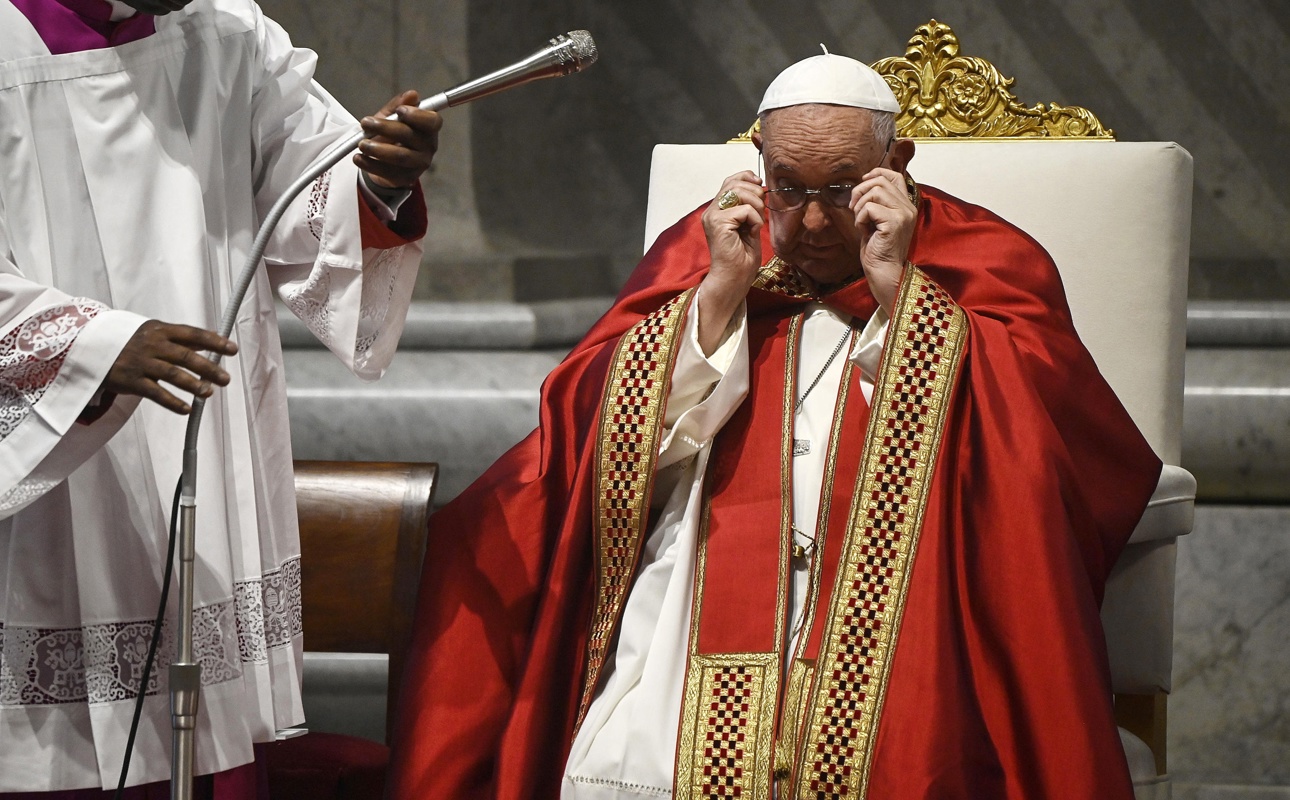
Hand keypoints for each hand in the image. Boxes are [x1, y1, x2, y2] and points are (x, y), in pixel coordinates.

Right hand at [104, 321, 237, 414]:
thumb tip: (214, 339)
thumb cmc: (131, 340)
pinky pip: (155, 393)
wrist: (90, 346)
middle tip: (225, 379)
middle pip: (185, 356)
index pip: (192, 334)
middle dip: (208, 368)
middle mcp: (152, 345)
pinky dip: (172, 402)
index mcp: (161, 330)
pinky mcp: (131, 381)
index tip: (232, 350)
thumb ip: (182, 338)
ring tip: (208, 393)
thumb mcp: (154, 332)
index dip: (213, 342)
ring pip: (171, 374)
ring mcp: (141, 363)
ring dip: (193, 385)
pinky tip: (186, 409)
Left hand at [355, 91, 442, 188]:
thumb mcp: (392, 116)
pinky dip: (370, 164)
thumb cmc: (391, 134)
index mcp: (429, 128)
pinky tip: (359, 158)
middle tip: (365, 123)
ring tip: (361, 144)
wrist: (384, 160)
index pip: (433, 121)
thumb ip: (398, 105)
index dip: (418, 116)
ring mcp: (419, 164)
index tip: (399, 111)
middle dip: (385, 128)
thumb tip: (411, 94)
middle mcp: (429, 147)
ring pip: (400, 156)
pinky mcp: (407, 178)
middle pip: (410, 136)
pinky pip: (388, 172)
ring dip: (377, 149)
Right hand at [697, 171, 764, 354]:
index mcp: (717, 210)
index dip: (747, 177)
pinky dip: (755, 218)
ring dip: (756, 205)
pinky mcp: (718, 223)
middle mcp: (711, 211)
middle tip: (762, 209)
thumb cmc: (742, 258)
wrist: (734, 279)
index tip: (760, 185)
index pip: (730, 180)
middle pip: (734, 183)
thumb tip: (760, 186)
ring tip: (758, 221)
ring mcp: (712, 216)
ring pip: (738, 192)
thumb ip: (750, 206)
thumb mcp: (749, 225)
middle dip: (755, 192)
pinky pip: (744, 209)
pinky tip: (753, 231)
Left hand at [849, 168, 916, 314]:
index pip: (895, 176)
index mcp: (906, 205)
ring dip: (860, 206)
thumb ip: (876, 203)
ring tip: (861, 222)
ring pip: (875, 191)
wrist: (883, 271)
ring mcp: (903, 214)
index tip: (863, 181)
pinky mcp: (894, 222)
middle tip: (853, 207)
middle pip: (880, 181)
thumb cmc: (878, 249)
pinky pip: (869, 207)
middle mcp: (908, 207)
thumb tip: (862, 185)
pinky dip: (860, 218)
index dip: (876, 173)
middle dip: (860, 190)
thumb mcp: (877, 220)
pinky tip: (864, 231)